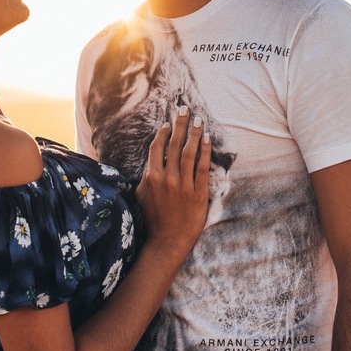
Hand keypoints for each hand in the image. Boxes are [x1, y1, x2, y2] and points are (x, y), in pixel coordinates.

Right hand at [136, 105, 210, 256]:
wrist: (168, 241)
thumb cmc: (154, 219)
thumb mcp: (143, 196)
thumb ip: (145, 177)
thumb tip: (150, 163)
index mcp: (152, 178)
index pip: (157, 148)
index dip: (163, 133)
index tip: (167, 122)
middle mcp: (167, 179)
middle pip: (173, 145)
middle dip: (179, 124)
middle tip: (184, 109)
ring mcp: (183, 185)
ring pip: (188, 153)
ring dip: (193, 133)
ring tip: (198, 120)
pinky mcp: (198, 193)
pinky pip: (203, 167)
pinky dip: (205, 151)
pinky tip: (208, 139)